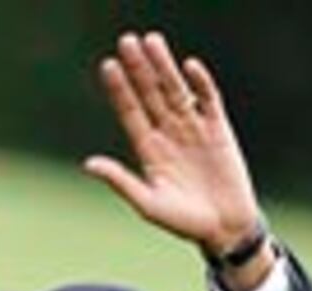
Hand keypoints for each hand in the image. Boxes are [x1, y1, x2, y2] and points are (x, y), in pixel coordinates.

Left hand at [84, 31, 261, 256]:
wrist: (223, 228)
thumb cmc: (183, 222)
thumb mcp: (147, 203)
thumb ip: (120, 181)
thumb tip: (88, 164)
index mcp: (148, 151)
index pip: (130, 113)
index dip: (119, 90)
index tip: (108, 66)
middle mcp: (168, 135)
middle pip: (150, 95)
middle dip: (138, 69)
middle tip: (127, 42)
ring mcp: (193, 129)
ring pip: (175, 91)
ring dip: (164, 67)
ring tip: (151, 41)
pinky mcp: (218, 130)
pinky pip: (208, 100)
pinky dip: (200, 84)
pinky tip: (189, 67)